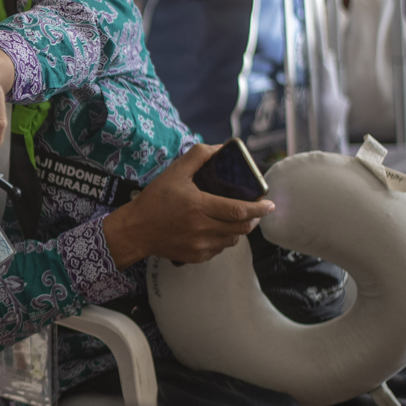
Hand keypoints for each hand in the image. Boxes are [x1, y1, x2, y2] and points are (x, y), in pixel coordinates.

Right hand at [102, 144, 274, 267]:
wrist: (135, 230)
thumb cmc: (154, 200)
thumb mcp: (174, 172)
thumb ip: (198, 156)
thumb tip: (220, 148)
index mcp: (199, 207)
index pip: (239, 210)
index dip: (259, 207)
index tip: (270, 203)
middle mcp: (202, 229)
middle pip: (242, 228)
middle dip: (255, 219)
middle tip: (257, 210)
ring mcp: (200, 246)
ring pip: (233, 240)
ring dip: (240, 229)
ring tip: (236, 218)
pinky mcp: (196, 257)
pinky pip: (219, 249)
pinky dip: (224, 240)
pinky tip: (217, 230)